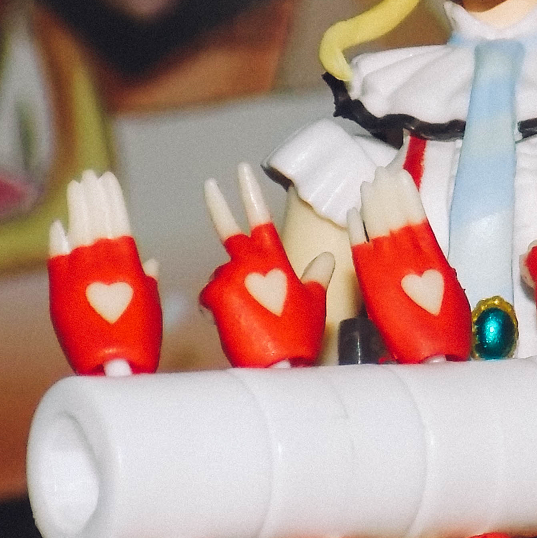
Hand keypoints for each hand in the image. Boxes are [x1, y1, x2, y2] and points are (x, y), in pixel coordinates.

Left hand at [47, 170, 162, 375]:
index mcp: (129, 269)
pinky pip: (57, 261)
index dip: (112, 199)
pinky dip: (57, 242)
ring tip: (76, 187)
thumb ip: (145, 281)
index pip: (119, 222)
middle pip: (96, 222)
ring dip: (76, 209)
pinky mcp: (61, 295)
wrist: (113, 373)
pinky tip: (58, 224)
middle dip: (93, 196)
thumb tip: (149, 262)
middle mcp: (103, 269)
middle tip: (88, 175)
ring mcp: (80, 280)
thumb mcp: (151, 308)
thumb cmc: (139, 344)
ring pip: (76, 235)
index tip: (108, 178)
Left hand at [198, 162, 332, 367]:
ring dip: (228, 290)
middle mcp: (250, 263)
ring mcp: (230, 278)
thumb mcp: (315, 302)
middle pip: (227, 229)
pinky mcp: (214, 297)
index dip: (249, 192)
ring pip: (220, 276)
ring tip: (249, 318)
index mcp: (275, 259)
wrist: (279, 367)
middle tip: (209, 184)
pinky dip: (215, 308)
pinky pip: (208, 298)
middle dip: (217, 204)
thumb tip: (327, 258)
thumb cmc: (300, 335)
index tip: (242, 170)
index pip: (260, 215)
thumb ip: (317, 276)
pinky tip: (232, 324)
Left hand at [349, 163, 471, 362]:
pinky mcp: (371, 283)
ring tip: (367, 185)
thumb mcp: (451, 294)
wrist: (431, 357)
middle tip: (380, 173)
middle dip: (387, 193)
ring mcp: (388, 268)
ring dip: (371, 204)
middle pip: (394, 216)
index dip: (407, 195)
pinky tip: (352, 213)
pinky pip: (360, 250)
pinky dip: (356, 231)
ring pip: (377, 227)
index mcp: (433, 258)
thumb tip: (430, 259)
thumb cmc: (447, 331)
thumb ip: (436, 271)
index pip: (417, 216)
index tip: (400, 177)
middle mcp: (410, 258)